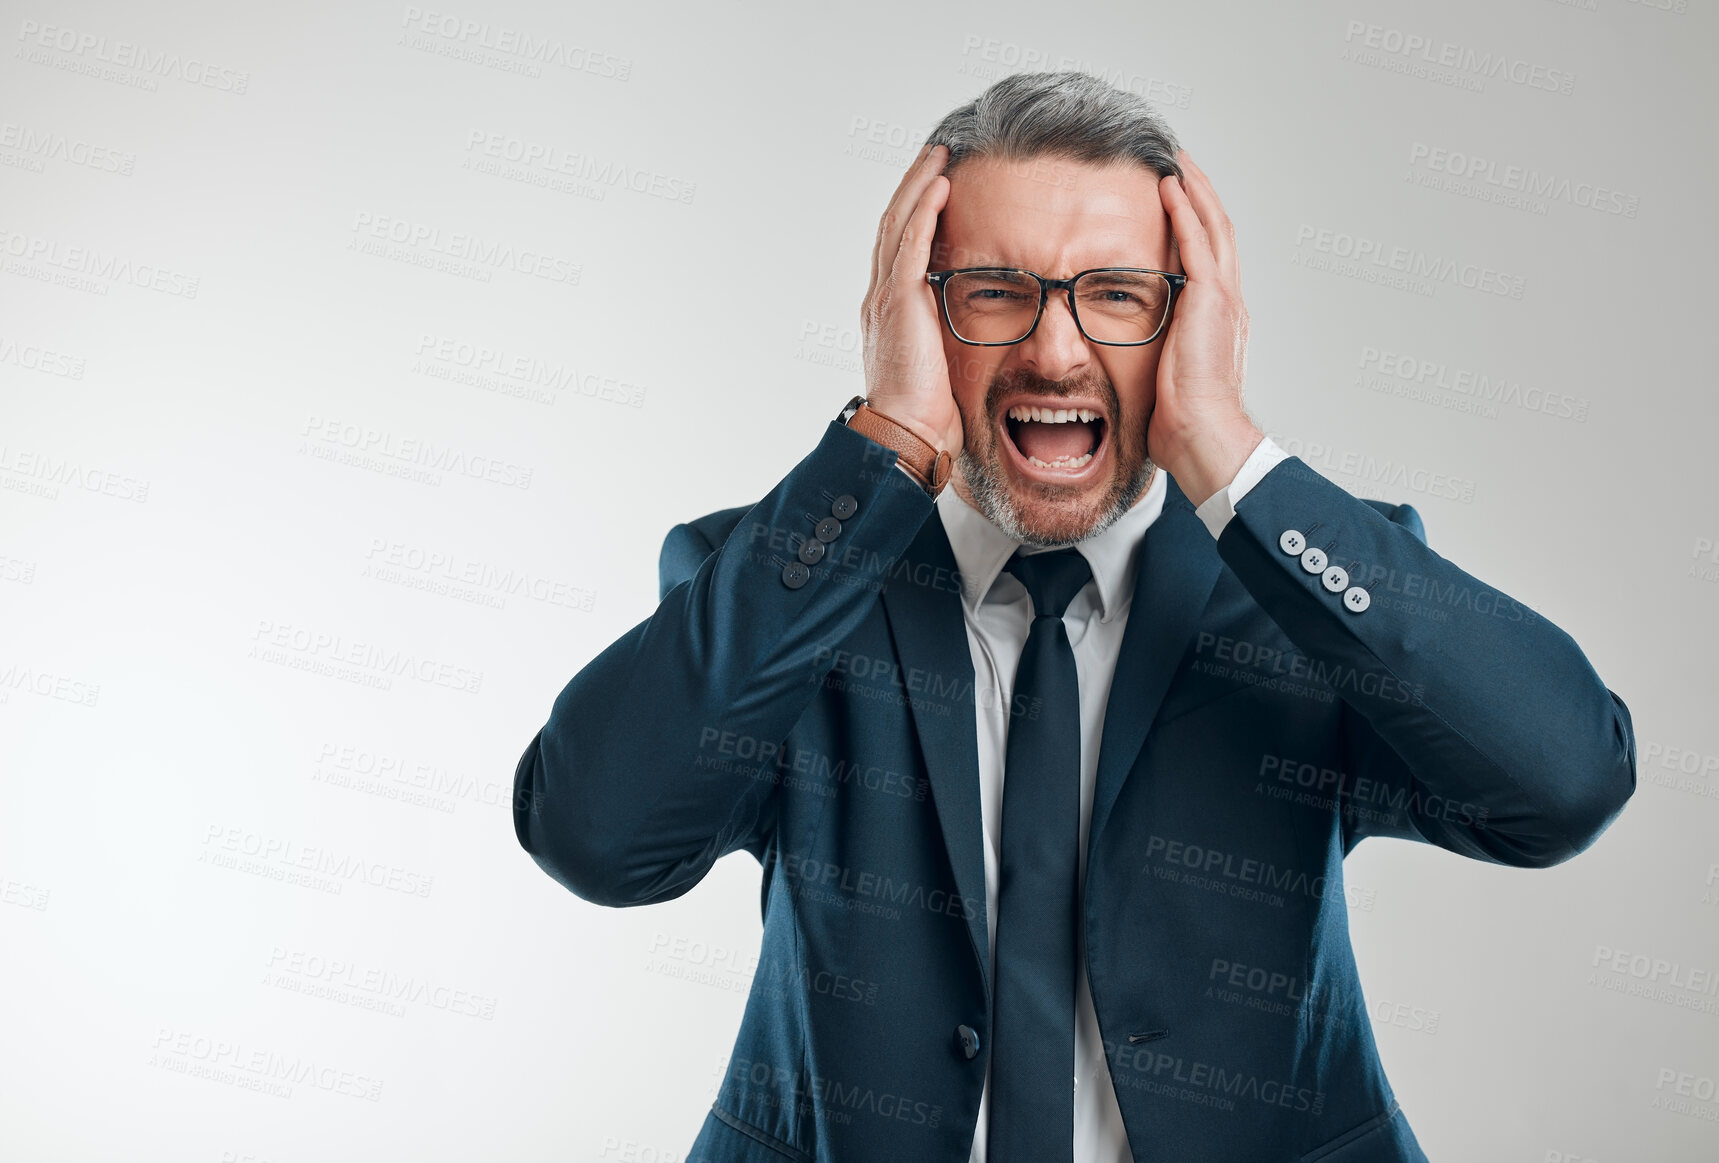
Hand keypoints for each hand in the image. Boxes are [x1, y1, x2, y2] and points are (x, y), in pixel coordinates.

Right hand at [859, 143, 962, 453]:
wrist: (904, 433)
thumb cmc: (926, 413)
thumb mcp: (941, 364)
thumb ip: (950, 337)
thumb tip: (975, 330)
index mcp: (889, 311)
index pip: (900, 247)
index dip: (915, 211)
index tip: (935, 184)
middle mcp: (881, 297)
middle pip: (894, 224)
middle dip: (914, 185)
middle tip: (935, 153)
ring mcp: (886, 298)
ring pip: (899, 225)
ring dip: (919, 185)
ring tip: (939, 155)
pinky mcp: (898, 303)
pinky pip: (911, 245)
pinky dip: (924, 211)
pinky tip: (939, 185)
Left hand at [1152, 149, 1263, 506]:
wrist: (1203, 436)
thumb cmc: (1182, 424)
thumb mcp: (1166, 380)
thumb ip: (1156, 358)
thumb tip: (1129, 365)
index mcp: (1220, 321)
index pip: (1210, 259)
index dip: (1197, 226)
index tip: (1178, 201)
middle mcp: (1228, 303)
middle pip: (1217, 232)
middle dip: (1200, 196)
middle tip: (1181, 164)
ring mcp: (1223, 298)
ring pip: (1212, 227)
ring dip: (1194, 191)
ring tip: (1176, 161)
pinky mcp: (1209, 300)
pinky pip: (1196, 242)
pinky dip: (1185, 210)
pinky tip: (1168, 187)